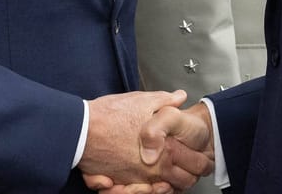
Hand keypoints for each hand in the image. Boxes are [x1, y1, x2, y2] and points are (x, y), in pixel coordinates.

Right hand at [79, 91, 206, 192]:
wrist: (80, 129)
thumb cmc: (109, 115)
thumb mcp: (141, 100)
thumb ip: (165, 100)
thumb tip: (179, 97)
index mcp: (163, 151)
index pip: (190, 164)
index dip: (198, 162)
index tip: (201, 158)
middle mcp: (151, 170)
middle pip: (177, 184)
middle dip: (184, 179)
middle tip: (188, 173)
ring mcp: (134, 179)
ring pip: (156, 191)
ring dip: (162, 186)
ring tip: (165, 179)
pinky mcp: (118, 183)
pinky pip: (135, 193)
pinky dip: (139, 189)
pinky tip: (141, 182)